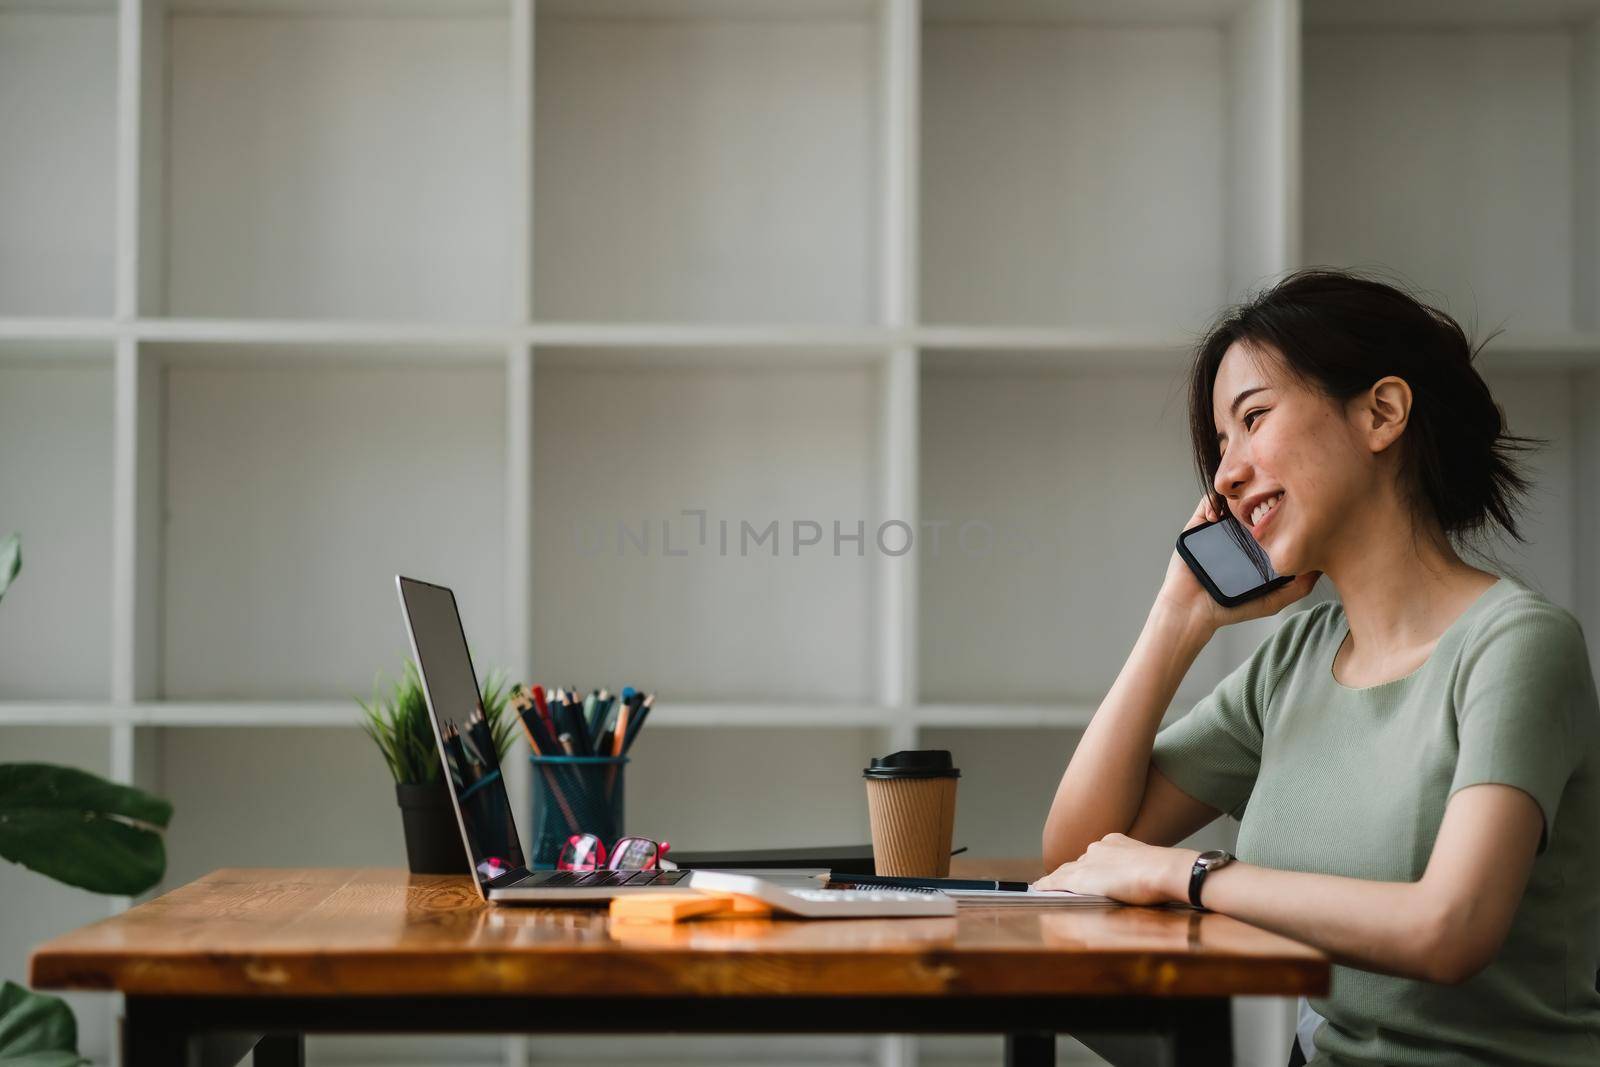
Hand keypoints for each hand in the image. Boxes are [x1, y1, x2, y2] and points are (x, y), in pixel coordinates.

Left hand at [1032, 833, 1198, 905]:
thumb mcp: (1148, 866)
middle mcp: (1098, 849)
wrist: (1165, 870)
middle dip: (1067, 874)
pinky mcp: (1081, 878)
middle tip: (1055, 883)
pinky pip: (1057, 881)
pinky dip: (1046, 886)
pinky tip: (1038, 889)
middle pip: (1076, 864)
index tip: (1084, 875)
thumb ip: (1136, 870)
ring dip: (1055, 881)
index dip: (1086, 868)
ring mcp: (1088, 862)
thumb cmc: (1165, 873)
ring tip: (1043, 887)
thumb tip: (1140, 880)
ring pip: (1065, 872)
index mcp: (1114, 842)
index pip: (1093, 858)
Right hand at [1156, 493, 1321, 634]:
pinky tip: (1217, 515)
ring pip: (1233, 498)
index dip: (1283, 510)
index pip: (1275, 520)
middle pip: (1255, 504)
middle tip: (1267, 502)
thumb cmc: (1231, 607)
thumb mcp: (1273, 600)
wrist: (1194, 608)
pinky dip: (1214, 500)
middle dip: (1262, 498)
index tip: (1289, 510)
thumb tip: (1321, 565)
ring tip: (1243, 506)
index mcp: (1259, 547)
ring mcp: (1220, 527)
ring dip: (1239, 495)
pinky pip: (1208, 502)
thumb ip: (1298, 587)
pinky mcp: (1199, 524)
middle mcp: (1241, 534)